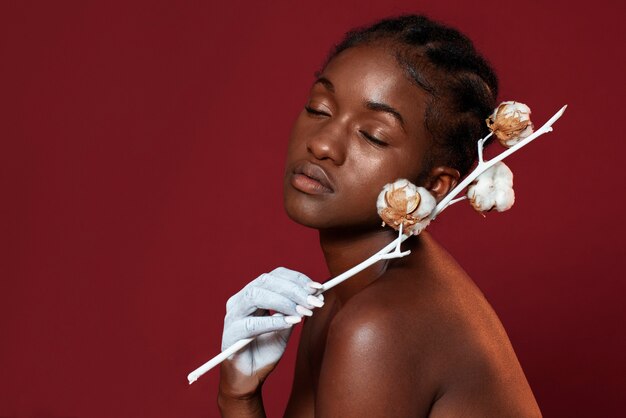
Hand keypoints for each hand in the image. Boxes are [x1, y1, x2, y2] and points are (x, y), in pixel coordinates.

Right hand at [219, 267, 323, 396]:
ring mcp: (233, 315)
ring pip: (256, 296)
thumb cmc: (266, 349)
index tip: (317, 288)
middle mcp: (240, 299)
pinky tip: (291, 323)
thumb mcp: (286, 326)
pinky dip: (273, 321)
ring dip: (284, 302)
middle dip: (293, 290)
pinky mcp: (230, 333)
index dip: (296, 279)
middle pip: (265, 282)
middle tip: (314, 302)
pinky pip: (251, 323)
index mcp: (253, 293)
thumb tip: (314, 293)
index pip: (274, 276)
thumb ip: (295, 309)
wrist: (250, 377)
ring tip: (303, 313)